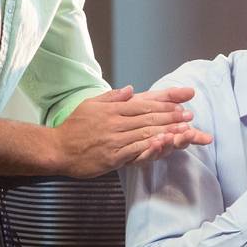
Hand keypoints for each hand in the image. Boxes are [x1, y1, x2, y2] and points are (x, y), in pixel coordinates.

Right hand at [51, 86, 212, 177]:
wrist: (56, 149)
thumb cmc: (74, 127)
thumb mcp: (90, 105)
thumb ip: (112, 97)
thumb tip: (130, 89)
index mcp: (112, 110)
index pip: (143, 105)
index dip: (163, 105)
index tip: (180, 105)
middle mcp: (114, 123)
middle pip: (148, 118)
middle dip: (171, 117)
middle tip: (189, 116)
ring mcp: (114, 140)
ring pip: (145, 133)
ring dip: (167, 131)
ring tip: (185, 130)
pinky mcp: (112, 157)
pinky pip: (134, 151)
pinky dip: (150, 147)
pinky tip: (163, 144)